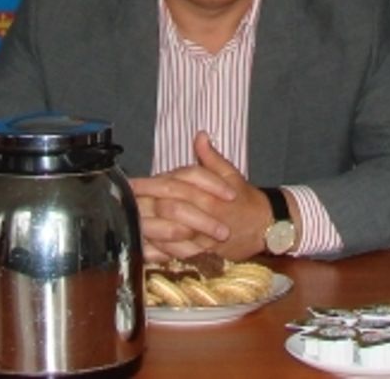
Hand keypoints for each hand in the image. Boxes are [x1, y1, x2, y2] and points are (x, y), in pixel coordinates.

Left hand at [130, 132, 271, 261]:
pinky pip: (178, 253)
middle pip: (169, 208)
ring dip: (149, 228)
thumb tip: (200, 136)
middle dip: (144, 204)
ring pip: (172, 232)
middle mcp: (205, 213)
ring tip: (128, 223)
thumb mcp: (231, 174)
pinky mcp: (204, 253)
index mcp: (209, 192)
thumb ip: (211, 158)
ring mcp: (204, 235)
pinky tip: (144, 247)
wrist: (266, 227)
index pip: (174, 185)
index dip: (149, 184)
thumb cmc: (245, 200)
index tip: (129, 183)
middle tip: (123, 202)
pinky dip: (161, 251)